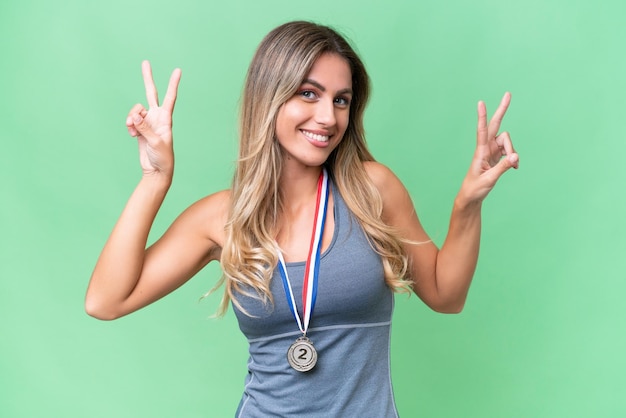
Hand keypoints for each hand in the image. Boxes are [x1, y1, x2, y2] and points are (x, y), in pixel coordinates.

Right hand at [126, 61, 180, 177]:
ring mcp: (147, 122)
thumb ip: (145, 129)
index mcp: (166, 119)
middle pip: (151, 93)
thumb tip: (135, 117)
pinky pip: (130, 121)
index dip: (173, 84)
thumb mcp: (155, 143)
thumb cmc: (162, 158)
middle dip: (148, 78)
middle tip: (145, 62)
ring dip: (131, 117)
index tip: (178, 70)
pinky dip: (129, 126)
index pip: (170, 97)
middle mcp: (157, 117)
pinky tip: (132, 135)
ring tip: (132, 129)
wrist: (156, 170)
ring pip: (135, 110)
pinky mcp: (139, 129)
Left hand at [458, 92, 518, 204]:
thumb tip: (516, 157)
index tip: (480, 102)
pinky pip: (510, 151)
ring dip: (513, 151)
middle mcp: (486, 148)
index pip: (482, 130)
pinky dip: (514, 158)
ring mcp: (492, 151)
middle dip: (502, 110)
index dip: (482, 117)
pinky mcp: (497, 156)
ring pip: (507, 141)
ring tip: (514, 166)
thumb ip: (503, 167)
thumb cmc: (476, 188)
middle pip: (496, 125)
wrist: (472, 196)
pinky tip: (514, 167)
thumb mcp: (490, 179)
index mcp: (480, 152)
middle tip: (508, 94)